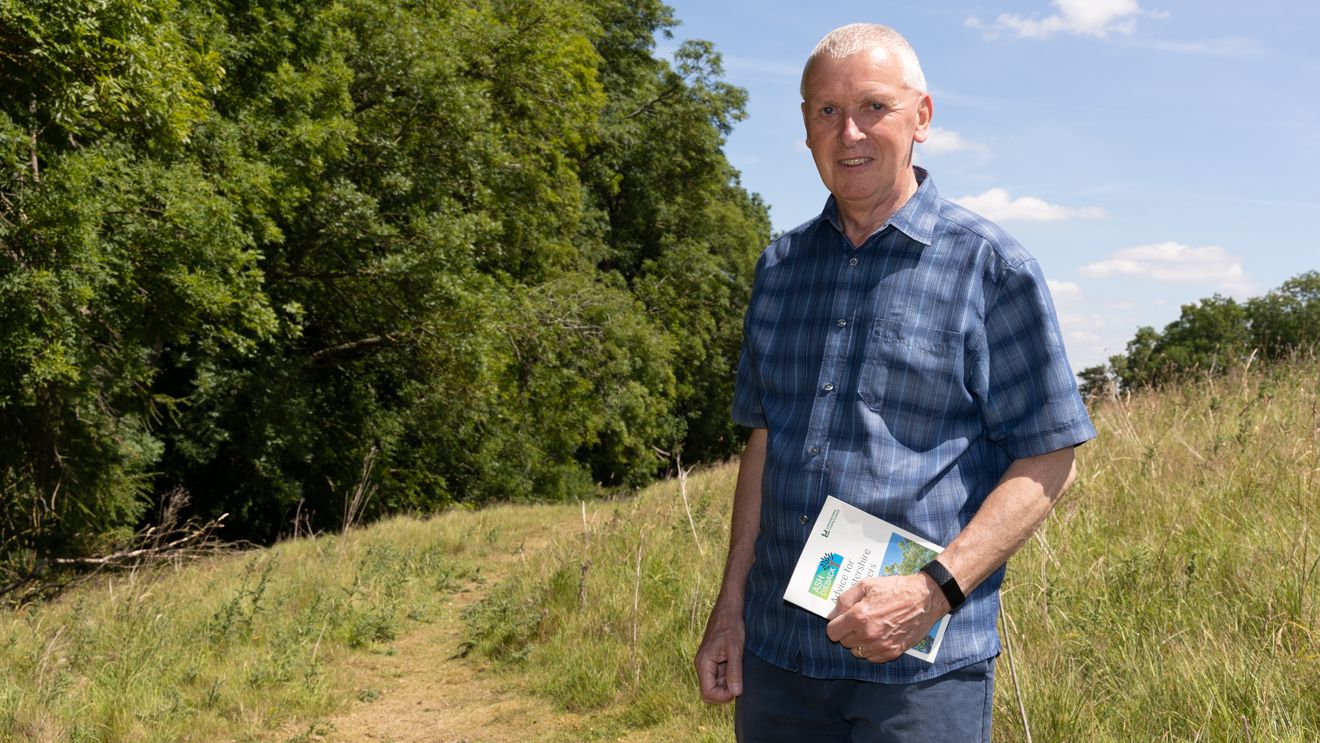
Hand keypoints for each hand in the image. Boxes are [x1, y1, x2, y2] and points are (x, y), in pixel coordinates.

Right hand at [695, 604, 744, 703]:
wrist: (728, 609)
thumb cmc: (731, 626)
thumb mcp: (735, 649)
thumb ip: (734, 672)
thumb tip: (735, 693)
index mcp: (703, 664)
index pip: (707, 693)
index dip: (723, 697)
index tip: (737, 689)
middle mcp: (702, 665)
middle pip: (710, 692)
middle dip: (725, 692)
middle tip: (739, 681)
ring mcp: (707, 663)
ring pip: (715, 685)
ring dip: (727, 684)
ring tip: (739, 670)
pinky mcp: (714, 661)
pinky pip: (719, 676)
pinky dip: (728, 676)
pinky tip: (737, 666)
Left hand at [825, 574, 947, 662]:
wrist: (925, 598)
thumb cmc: (895, 589)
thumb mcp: (866, 585)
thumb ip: (844, 600)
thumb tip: (832, 615)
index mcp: (859, 616)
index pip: (832, 632)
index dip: (835, 625)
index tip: (842, 620)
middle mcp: (868, 634)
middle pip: (844, 642)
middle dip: (847, 632)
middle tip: (859, 620)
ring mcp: (881, 645)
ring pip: (857, 652)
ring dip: (859, 642)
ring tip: (870, 628)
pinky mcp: (893, 653)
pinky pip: (872, 658)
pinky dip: (872, 649)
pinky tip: (879, 636)